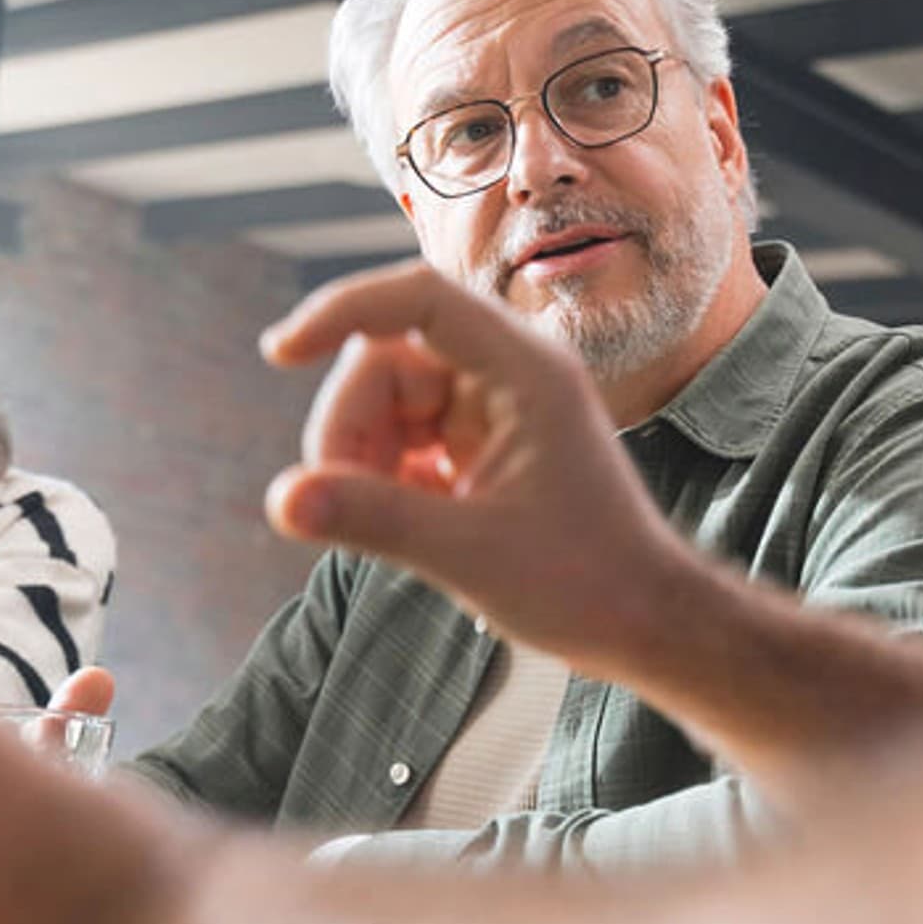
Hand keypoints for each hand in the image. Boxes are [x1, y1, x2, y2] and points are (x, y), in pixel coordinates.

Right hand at [261, 261, 688, 677]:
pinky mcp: (481, 444)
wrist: (642, 624)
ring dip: (361, 456)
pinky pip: (404, 435)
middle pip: (386, 359)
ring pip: (387, 401)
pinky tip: (405, 522)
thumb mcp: (468, 554)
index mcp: (525, 371)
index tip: (280, 353)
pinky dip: (384, 474)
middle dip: (347, 427)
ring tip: (375, 521)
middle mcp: (508, 373)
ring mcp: (494, 408)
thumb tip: (281, 499)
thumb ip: (372, 520)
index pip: (417, 299)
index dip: (340, 311)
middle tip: (336, 500)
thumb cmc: (584, 585)